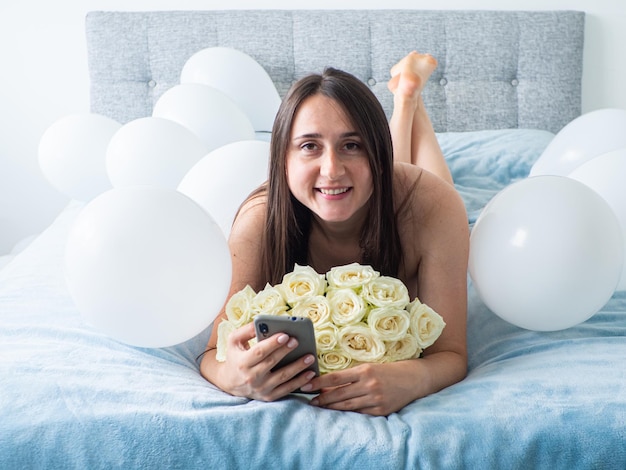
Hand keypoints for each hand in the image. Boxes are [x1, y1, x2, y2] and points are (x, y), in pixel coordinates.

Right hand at [218, 323, 316, 400]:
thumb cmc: (235, 357)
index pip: (259, 352)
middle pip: (272, 363)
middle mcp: (251, 377)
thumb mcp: (234, 341)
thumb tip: (261, 322)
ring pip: (283, 378)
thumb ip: (246, 330)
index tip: (285, 335)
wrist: (230, 383)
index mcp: (243, 362)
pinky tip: (311, 373)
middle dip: (286, 351)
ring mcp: (261, 389)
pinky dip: (300, 382)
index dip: (272, 344)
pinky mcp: (269, 396)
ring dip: (298, 367)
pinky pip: (287, 389)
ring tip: (310, 357)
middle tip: (298, 341)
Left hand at [301, 361, 420, 415]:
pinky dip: (348, 413)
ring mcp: (375, 399)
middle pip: (338, 394)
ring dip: (331, 407)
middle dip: (322, 398)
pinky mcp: (381, 410)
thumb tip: (328, 385)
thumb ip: (350, 376)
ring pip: (347, 406)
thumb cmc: (388, 371)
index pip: (335, 378)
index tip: (307, 385)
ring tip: (320, 407)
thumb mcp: (369, 368)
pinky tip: (339, 412)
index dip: (319, 383)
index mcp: (364, 370)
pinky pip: (360, 413)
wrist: (414, 379)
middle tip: (310, 401)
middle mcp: (369, 385)